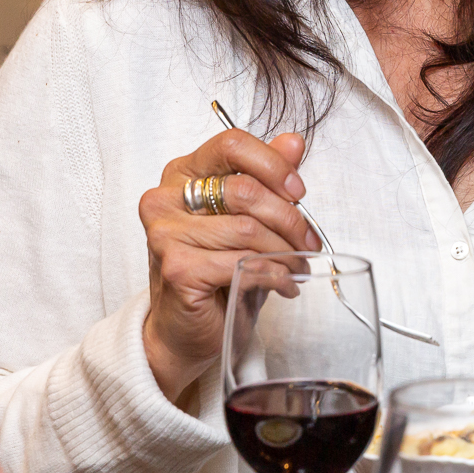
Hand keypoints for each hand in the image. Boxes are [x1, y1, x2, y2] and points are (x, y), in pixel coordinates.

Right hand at [139, 128, 319, 400]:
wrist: (183, 329)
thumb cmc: (215, 270)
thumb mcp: (246, 218)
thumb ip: (266, 177)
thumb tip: (294, 142)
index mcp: (182, 173)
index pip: (231, 144)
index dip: (273, 165)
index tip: (298, 192)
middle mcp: (165, 198)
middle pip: (245, 190)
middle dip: (289, 219)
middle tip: (308, 242)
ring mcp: (165, 233)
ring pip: (248, 229)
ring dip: (285, 252)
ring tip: (298, 267)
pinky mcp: (176, 268)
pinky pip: (241, 263)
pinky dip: (274, 275)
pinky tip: (284, 285)